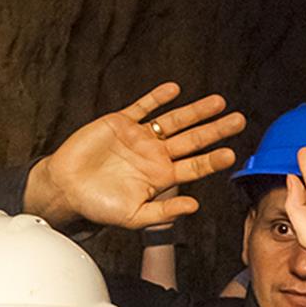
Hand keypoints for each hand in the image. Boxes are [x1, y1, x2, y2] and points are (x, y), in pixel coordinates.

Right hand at [25, 84, 243, 230]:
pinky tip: (174, 90)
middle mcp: (155, 155)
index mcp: (161, 177)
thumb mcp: (134, 216)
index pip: (195, 166)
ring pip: (174, 120)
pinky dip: (157, 98)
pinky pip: (142, 107)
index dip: (213, 159)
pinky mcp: (120, 122)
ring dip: (196, 111)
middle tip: (239, 120)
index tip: (231, 154)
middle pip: (193, 139)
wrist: (66, 188)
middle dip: (216, 129)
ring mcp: (140, 137)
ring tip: (218, 102)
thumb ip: (164, 213)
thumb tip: (194, 206)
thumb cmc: (98, 206)